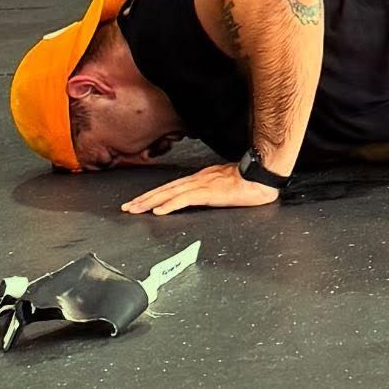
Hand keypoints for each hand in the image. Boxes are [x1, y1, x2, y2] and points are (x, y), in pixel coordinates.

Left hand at [121, 163, 279, 215]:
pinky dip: (169, 205)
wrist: (261, 176)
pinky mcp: (207, 193)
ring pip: (169, 193)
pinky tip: (158, 211)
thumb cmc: (249, 181)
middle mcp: (198, 180)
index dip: (155, 194)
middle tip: (128, 207)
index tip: (141, 201)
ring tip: (135, 209)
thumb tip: (208, 196)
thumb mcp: (226, 185)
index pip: (173, 187)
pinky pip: (183, 199)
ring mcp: (201, 185)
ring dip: (150, 202)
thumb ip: (214, 189)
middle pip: (165, 189)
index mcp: (202, 179)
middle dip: (145, 199)